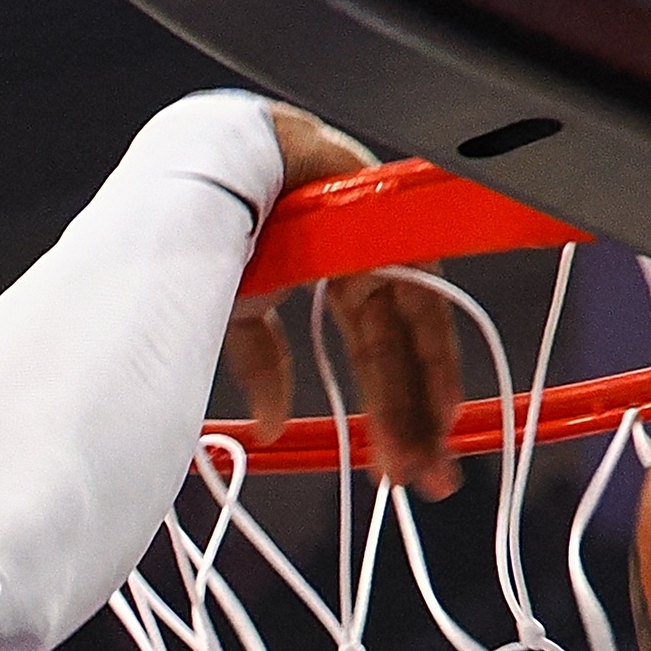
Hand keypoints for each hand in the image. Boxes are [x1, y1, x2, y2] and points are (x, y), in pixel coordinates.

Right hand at [230, 101, 467, 501]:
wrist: (209, 168)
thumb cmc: (209, 231)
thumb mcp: (237, 314)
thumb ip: (263, 367)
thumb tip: (272, 428)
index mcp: (333, 276)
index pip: (373, 352)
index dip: (387, 409)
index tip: (392, 466)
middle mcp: (368, 262)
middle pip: (401, 353)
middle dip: (413, 422)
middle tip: (429, 482)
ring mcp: (383, 241)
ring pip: (417, 333)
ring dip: (426, 402)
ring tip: (434, 462)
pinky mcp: (392, 224)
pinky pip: (424, 293)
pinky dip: (432, 353)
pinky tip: (441, 406)